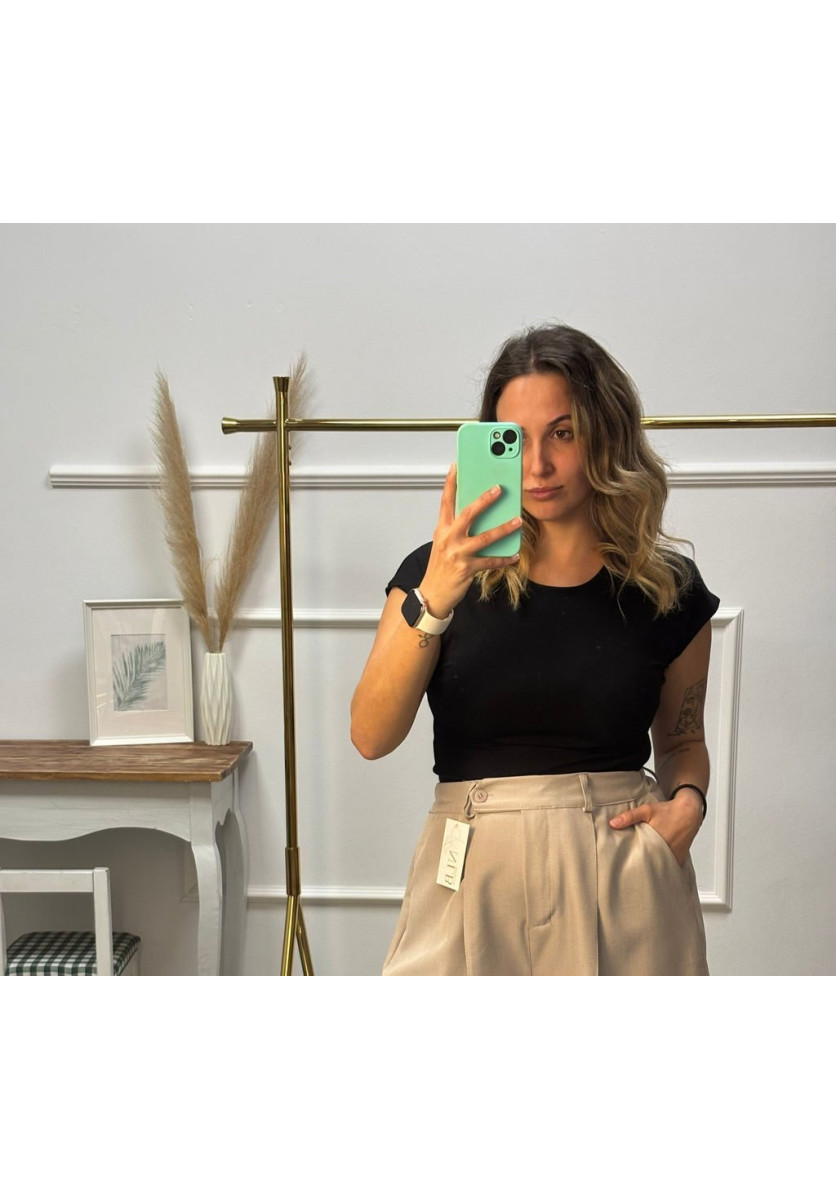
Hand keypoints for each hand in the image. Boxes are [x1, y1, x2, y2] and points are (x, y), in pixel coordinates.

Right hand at [419, 463, 521, 615]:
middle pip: (468, 514)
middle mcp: (448, 539)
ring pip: (484, 537)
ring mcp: (457, 554)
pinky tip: (514, 555)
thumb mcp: (443, 544)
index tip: (456, 467)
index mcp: (442, 530)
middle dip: (485, 500)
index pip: (445, 502)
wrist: (432, 594)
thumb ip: (456, 528)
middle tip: (499, 489)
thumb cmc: (440, 567)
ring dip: (504, 529)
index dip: (450, 483)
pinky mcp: (466, 568)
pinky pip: (490, 561)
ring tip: (518, 521)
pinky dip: (503, 559)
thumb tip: (477, 515)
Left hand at [609, 792, 703, 866]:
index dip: (634, 864)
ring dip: (654, 868)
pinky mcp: (680, 857)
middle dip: (643, 868)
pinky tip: (657, 868)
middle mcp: (667, 852)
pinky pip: (670, 867)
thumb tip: (612, 823)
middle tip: (632, 872)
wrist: (689, 812)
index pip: (642, 859)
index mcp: (656, 842)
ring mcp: (675, 856)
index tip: (626, 867)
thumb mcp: (647, 810)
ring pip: (662, 868)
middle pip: (652, 866)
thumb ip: (629, 817)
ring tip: (643, 872)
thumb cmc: (668, 811)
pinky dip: (664, 868)